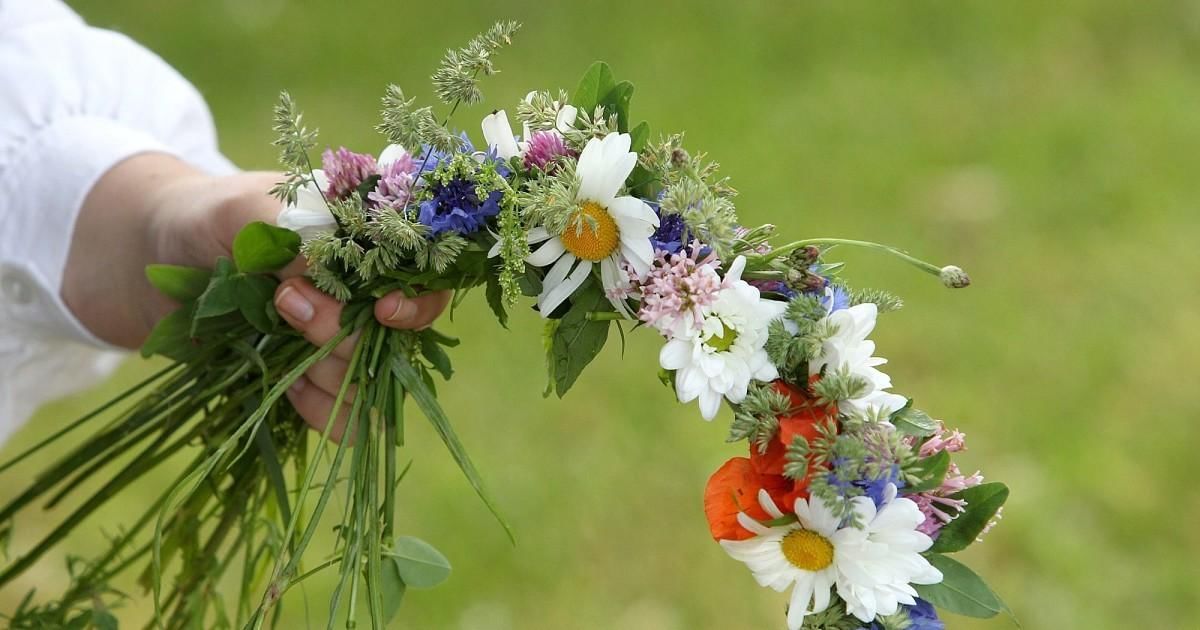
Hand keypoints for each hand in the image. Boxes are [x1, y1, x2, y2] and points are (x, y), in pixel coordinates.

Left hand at [64, 153, 449, 437]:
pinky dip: (321, 412)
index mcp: (367, 241)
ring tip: (271, 335)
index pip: (426, 277)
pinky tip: (285, 389)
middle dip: (344, 332)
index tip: (382, 311)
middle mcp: (366, 294)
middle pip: (399, 338)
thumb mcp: (240, 210)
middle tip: (285, 304)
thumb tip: (328, 277)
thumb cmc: (201, 217)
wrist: (148, 260)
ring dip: (328, 372)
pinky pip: (345, 419)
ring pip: (373, 383)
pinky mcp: (314, 379)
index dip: (416, 301)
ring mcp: (341, 340)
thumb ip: (291, 234)